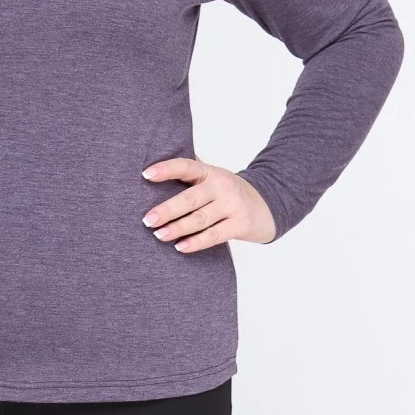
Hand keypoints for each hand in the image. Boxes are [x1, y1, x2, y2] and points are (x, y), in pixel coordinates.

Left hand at [141, 158, 276, 247]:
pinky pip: (214, 235)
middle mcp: (222, 186)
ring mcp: (232, 205)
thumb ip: (191, 174)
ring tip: (159, 235)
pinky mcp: (240, 224)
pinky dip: (195, 242)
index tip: (146, 175)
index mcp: (210, 172)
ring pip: (200, 219)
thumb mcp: (213, 178)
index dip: (166, 169)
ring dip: (177, 228)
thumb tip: (151, 171)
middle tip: (147, 220)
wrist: (269, 204)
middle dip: (167, 210)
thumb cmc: (229, 193)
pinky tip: (180, 247)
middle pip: (190, 199)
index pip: (186, 166)